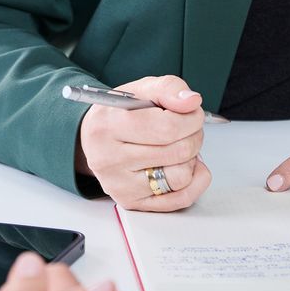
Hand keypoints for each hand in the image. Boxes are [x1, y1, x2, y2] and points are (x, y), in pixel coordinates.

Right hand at [75, 75, 211, 211]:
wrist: (95, 139)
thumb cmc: (120, 114)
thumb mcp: (141, 89)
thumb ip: (169, 88)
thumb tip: (191, 102)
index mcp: (109, 125)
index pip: (167, 128)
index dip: (192, 119)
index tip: (193, 113)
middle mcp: (109, 159)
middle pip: (178, 152)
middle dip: (194, 136)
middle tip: (188, 129)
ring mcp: (119, 185)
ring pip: (181, 177)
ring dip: (191, 159)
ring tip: (179, 147)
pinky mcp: (131, 202)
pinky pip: (180, 199)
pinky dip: (194, 181)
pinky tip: (186, 166)